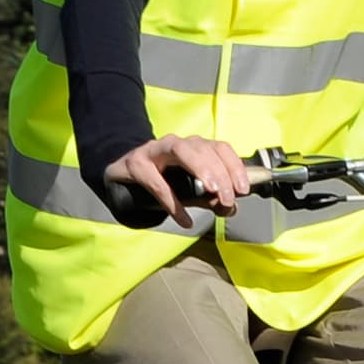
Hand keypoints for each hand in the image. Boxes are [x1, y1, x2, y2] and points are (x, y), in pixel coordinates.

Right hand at [104, 134, 248, 221]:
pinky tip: (184, 220)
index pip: (220, 148)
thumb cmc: (158, 178)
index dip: (234, 166)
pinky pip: (157, 182)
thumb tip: (230, 208)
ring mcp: (155, 150)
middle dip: (220, 172)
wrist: (121, 173)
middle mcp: (176, 143)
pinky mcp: (136, 164)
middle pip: (203, 148)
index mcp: (193, 147)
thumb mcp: (187, 189)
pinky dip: (173, 203)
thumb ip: (209, 198)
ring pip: (182, 151)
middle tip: (228, 198)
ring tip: (212, 194)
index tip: (243, 189)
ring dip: (201, 170)